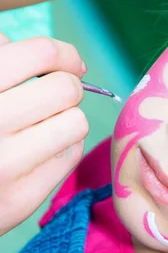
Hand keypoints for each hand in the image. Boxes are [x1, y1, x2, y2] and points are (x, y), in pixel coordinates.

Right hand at [0, 32, 88, 234]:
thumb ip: (0, 55)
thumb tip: (58, 57)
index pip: (42, 53)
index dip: (64, 53)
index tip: (64, 62)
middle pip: (67, 89)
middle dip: (66, 87)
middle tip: (49, 97)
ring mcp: (4, 166)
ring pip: (76, 122)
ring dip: (65, 119)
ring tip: (40, 124)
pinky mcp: (21, 199)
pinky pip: (70, 155)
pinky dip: (61, 148)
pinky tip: (36, 151)